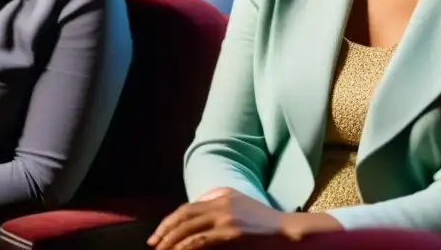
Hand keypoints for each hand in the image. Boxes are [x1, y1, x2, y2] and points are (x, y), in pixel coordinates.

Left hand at [148, 191, 340, 249]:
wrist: (286, 229)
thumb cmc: (264, 220)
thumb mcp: (240, 202)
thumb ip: (219, 199)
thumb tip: (197, 205)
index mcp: (221, 195)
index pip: (188, 207)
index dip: (170, 221)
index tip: (158, 234)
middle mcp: (221, 203)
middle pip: (185, 216)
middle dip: (165, 231)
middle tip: (153, 244)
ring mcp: (226, 217)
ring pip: (190, 228)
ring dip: (172, 241)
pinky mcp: (232, 231)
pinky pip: (202, 240)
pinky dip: (187, 247)